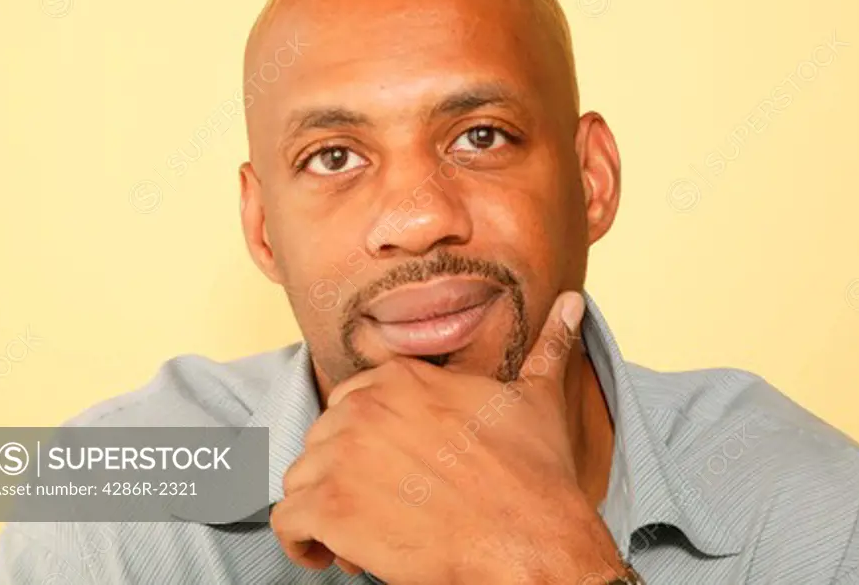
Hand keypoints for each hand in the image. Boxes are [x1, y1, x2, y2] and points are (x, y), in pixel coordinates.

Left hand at [270, 291, 626, 583]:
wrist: (533, 541)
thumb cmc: (536, 476)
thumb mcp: (541, 399)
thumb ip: (548, 345)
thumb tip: (571, 304)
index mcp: (403, 379)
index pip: (353, 402)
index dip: (369, 441)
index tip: (392, 470)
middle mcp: (365, 409)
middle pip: (323, 439)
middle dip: (344, 474)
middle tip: (382, 507)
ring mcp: (344, 457)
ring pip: (301, 478)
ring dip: (323, 508)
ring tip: (361, 535)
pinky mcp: (331, 509)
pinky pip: (287, 521)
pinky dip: (301, 541)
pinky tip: (332, 555)